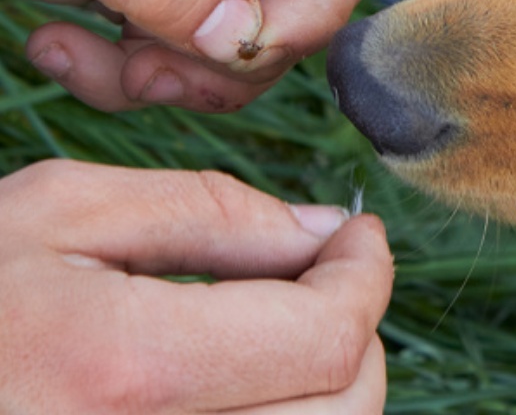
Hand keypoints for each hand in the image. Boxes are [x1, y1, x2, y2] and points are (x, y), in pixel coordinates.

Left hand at [0, 0, 375, 111]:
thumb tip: (243, 42)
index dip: (315, 2)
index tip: (247, 53)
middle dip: (229, 53)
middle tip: (151, 77)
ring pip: (238, 35)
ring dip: (172, 74)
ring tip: (85, 63)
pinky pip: (181, 46)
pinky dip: (128, 71)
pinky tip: (57, 50)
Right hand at [0, 160, 393, 412]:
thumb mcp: (54, 216)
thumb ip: (205, 213)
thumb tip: (325, 231)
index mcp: (122, 369)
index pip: (326, 335)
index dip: (367, 275)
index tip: (360, 236)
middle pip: (344, 406)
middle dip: (356, 330)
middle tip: (325, 277)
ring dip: (330, 383)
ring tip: (282, 325)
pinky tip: (242, 380)